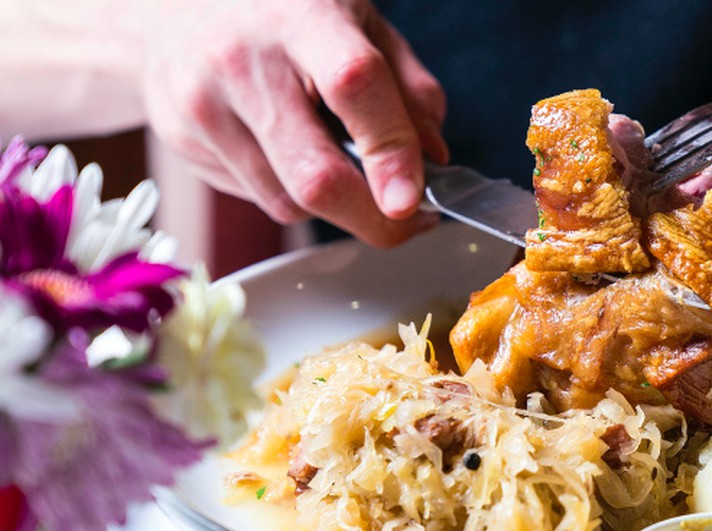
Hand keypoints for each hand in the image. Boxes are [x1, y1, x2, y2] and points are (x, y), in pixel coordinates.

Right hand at [141, 0, 447, 245]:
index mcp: (302, 19)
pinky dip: (291, 194)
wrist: (170, 2)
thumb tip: (432, 159)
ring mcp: (202, 106)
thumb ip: (408, 87)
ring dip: (333, 206)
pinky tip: (288, 152)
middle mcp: (242, 62)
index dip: (390, 153)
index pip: (354, 88)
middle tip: (408, 220)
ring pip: (288, 202)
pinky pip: (256, 197)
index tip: (414, 201)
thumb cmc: (281, 10)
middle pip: (315, 177)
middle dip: (373, 219)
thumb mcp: (359, 21)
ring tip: (341, 164)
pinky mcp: (181, 142)